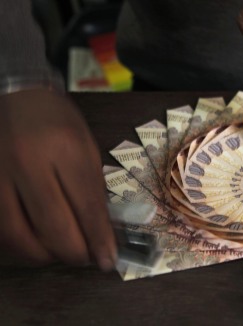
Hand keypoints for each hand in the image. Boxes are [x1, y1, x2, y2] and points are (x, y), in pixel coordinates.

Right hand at [0, 89, 115, 269]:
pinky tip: (36, 242)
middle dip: (75, 252)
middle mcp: (28, 162)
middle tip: (87, 258)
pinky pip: (1, 230)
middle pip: (53, 227)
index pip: (87, 206)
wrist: (15, 95)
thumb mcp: (87, 149)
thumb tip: (103, 233)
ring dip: (45, 255)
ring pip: (19, 236)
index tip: (108, 260)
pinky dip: (20, 245)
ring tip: (61, 252)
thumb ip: (93, 191)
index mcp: (66, 149)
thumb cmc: (58, 122)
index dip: (99, 240)